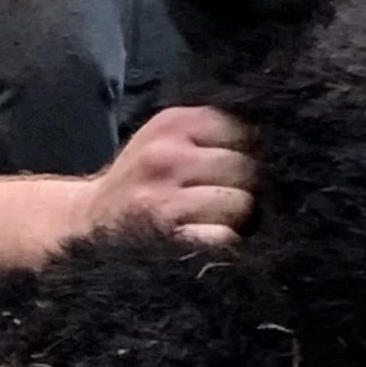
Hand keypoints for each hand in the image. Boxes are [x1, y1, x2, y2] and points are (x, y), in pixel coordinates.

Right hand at [80, 106, 256, 251]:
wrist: (82, 223)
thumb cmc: (140, 183)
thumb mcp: (165, 141)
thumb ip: (211, 135)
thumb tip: (282, 146)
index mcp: (173, 122)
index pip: (246, 130)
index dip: (248, 155)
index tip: (232, 173)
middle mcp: (167, 154)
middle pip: (249, 170)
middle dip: (244, 189)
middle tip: (219, 202)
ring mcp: (164, 197)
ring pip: (242, 205)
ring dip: (234, 220)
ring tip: (208, 222)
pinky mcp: (166, 236)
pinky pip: (224, 238)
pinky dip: (221, 244)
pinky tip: (202, 240)